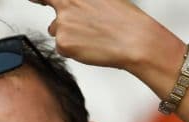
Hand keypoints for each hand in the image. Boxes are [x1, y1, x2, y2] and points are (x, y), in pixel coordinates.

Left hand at [32, 0, 171, 71]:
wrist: (135, 39)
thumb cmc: (124, 20)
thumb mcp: (102, 1)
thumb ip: (80, 2)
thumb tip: (68, 6)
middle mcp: (67, 4)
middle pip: (54, 18)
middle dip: (61, 24)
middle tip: (76, 29)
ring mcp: (62, 23)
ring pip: (58, 33)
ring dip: (70, 36)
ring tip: (94, 37)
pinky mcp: (62, 42)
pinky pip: (62, 47)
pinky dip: (73, 49)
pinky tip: (90, 46)